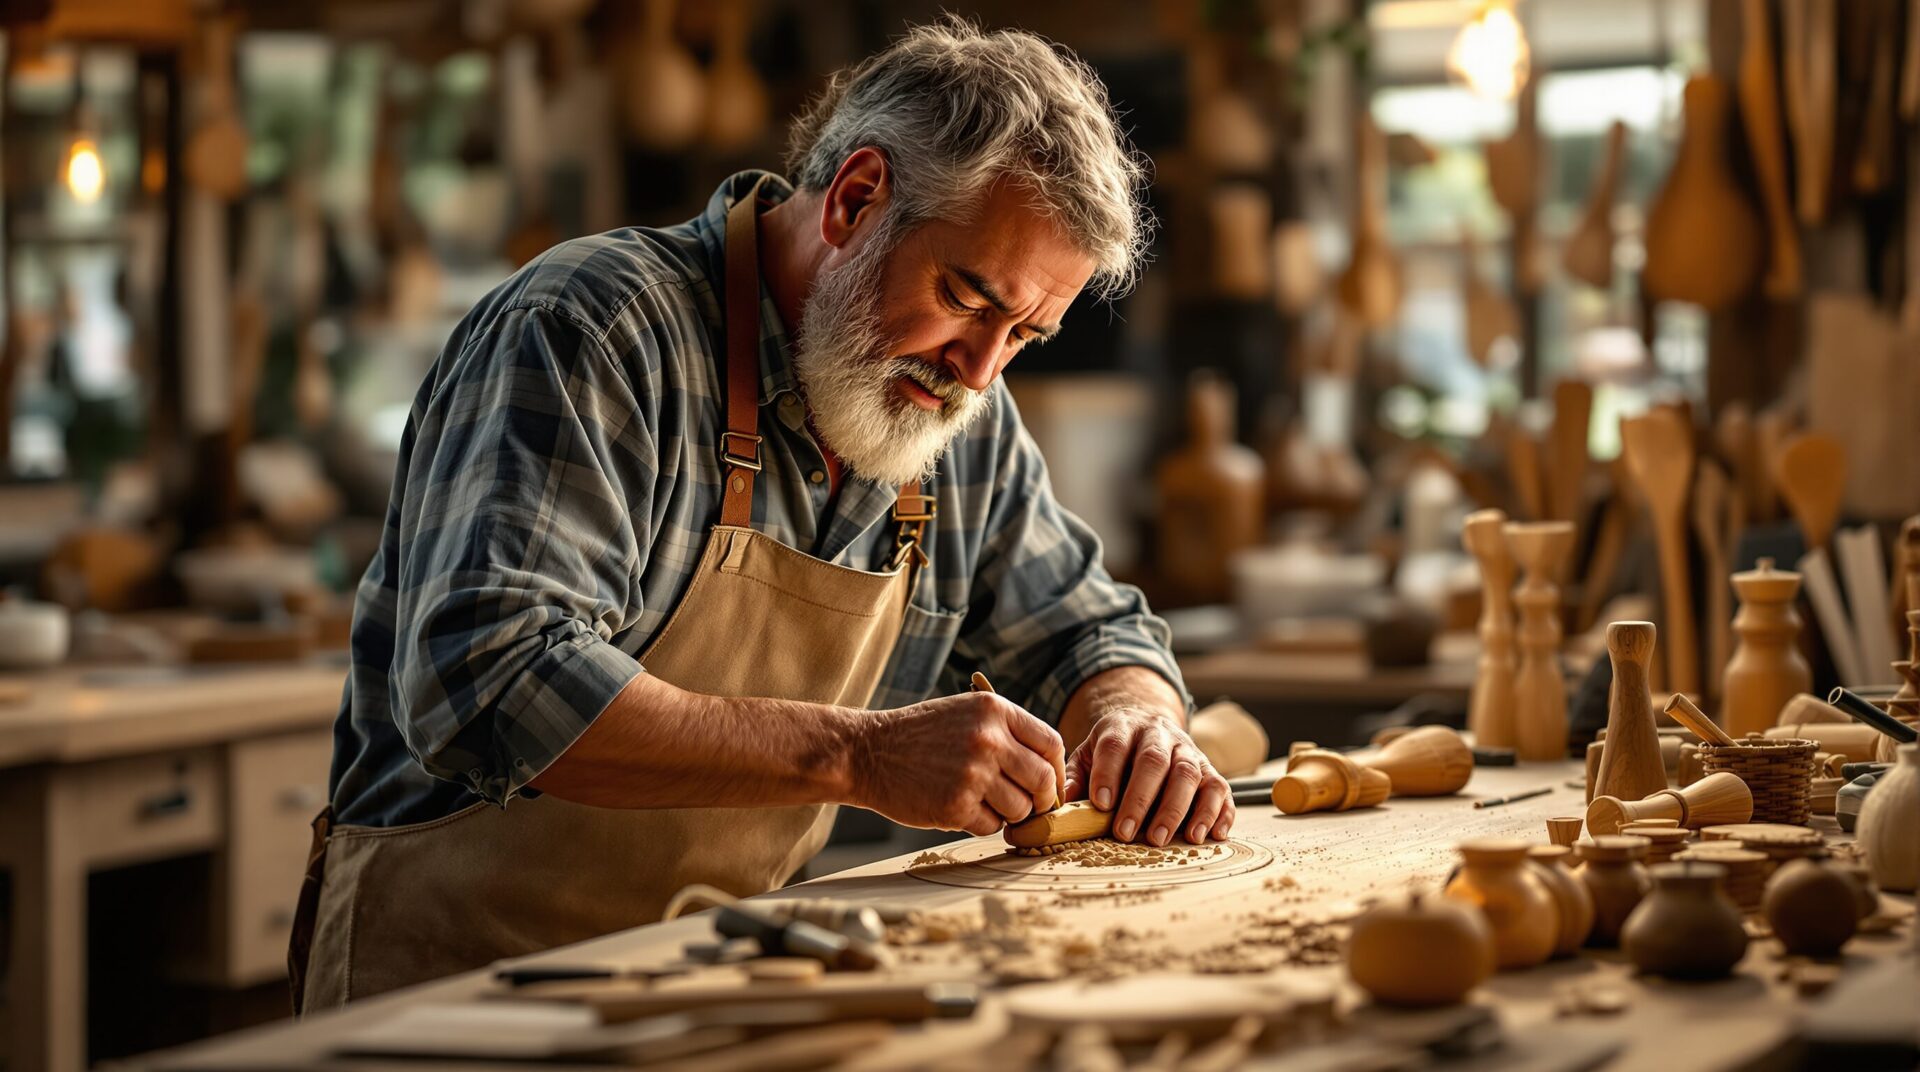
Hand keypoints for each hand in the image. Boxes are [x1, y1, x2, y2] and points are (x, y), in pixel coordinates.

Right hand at [851, 693, 1064, 835]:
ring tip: (984, 803)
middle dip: (1041, 800)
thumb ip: (1007, 733)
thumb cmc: (920, 735)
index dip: (1055, 770)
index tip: (1049, 785)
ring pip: (1020, 809)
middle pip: (1043, 780)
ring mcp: (973, 774)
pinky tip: (961, 808)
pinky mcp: (956, 806)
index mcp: (994, 711)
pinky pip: (992, 826)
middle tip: (1027, 806)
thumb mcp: (966, 713)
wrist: (867, 752)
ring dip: (1009, 814)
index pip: (1051, 743)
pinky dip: (983, 823)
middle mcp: (988, 739)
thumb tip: (1049, 771)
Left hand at [1063, 708, 1232, 845]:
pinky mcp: (1211, 770)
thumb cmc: (1113, 751)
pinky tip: (1210, 836)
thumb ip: (1076, 777)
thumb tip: (1061, 803)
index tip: (1101, 804)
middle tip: (1126, 833)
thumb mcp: (1089, 755)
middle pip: (1155, 761)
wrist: (1149, 727)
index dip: (1108, 773)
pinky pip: (1221, 789)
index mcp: (1123, 726)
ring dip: (1177, 809)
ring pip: (1189, 774)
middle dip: (1140, 799)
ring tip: (1161, 839)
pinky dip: (1217, 813)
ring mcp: (1189, 750)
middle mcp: (1160, 734)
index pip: (1116, 745)